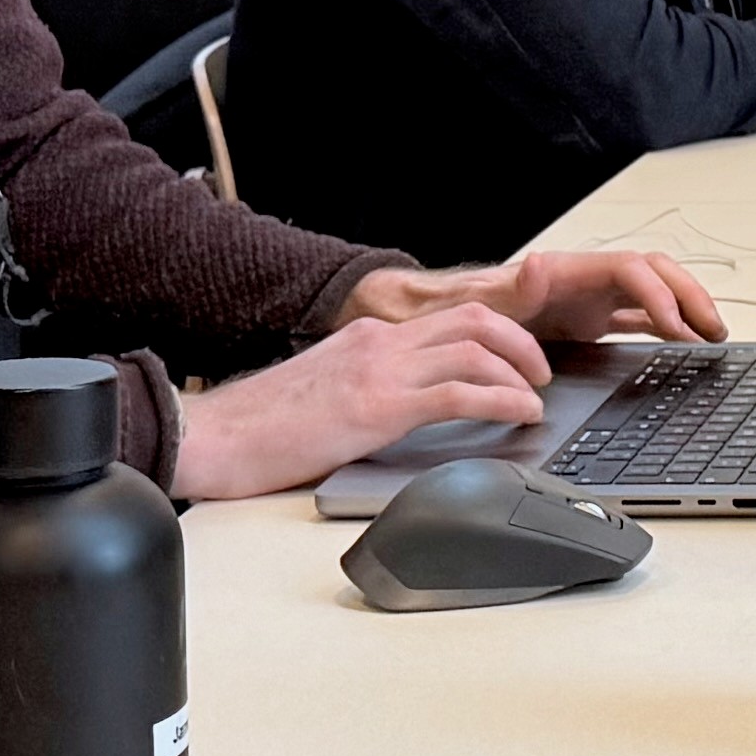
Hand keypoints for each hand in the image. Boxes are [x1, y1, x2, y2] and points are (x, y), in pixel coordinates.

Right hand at [167, 303, 554, 501]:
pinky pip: (459, 393)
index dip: (498, 333)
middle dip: (522, 342)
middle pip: (475, 319)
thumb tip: (408, 409)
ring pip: (476, 348)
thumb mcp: (327, 392)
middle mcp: (378, 342)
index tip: (519, 358)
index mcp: (367, 337)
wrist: (213, 437)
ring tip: (537, 398)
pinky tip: (519, 415)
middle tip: (541, 373)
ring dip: (520, 371)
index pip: (450, 318)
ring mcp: (379, 371)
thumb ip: (369, 388)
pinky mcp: (377, 407)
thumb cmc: (260, 427)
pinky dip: (502, 400)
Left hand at [360, 247, 727, 349]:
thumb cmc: (453, 313)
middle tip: (716, 330)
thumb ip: (512, 292)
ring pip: (653, 297)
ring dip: (686, 311)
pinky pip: (638, 322)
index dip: (661, 296)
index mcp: (566, 273)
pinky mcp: (587, 322)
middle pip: (655, 275)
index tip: (677, 328)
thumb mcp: (478, 305)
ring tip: (713, 338)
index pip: (631, 271)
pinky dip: (666, 331)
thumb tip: (540, 266)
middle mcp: (584, 282)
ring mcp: (589, 302)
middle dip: (691, 297)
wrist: (433, 322)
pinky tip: (684, 346)